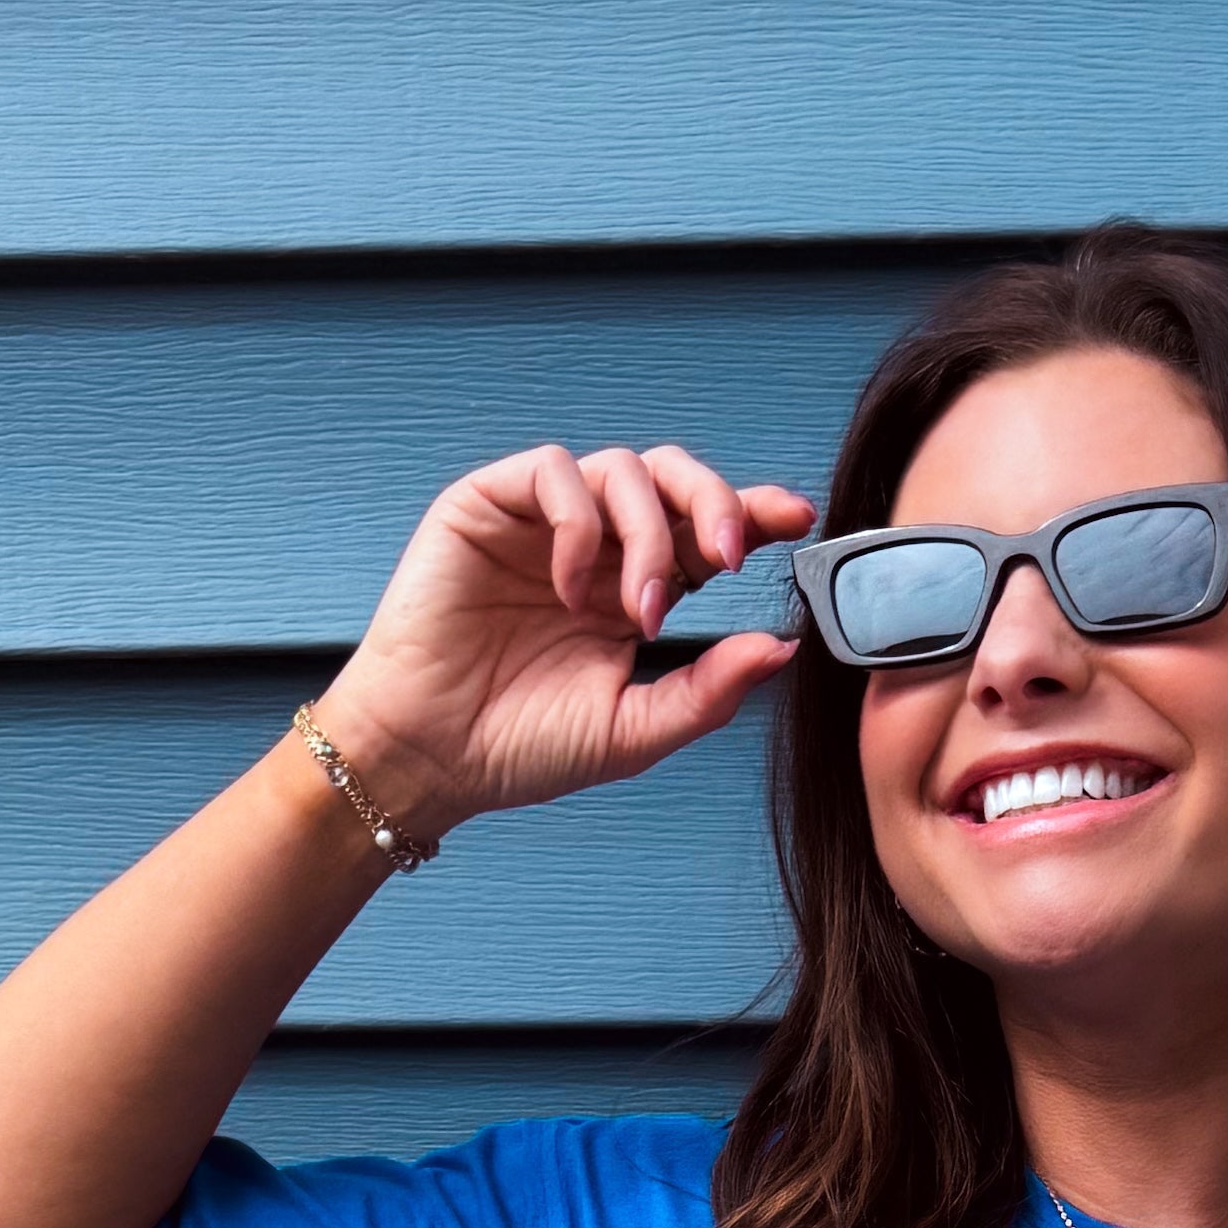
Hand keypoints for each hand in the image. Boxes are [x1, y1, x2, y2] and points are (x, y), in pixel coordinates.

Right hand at [307, 441, 815, 835]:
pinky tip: (573, 587)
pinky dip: (581, 525)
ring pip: (621, 469)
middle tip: (731, 554)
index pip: (703, 534)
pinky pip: (555, 473)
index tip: (797, 521)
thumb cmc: (520, 748)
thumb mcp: (635, 730)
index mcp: (634, 592)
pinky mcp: (489, 504)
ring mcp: (542, 523)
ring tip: (640, 608)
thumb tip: (782, 647)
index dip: (752, 514)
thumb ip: (708, 690)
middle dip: (715, 502)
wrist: (430, 758)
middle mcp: (595, 548)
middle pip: (671, 478)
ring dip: (650, 534)